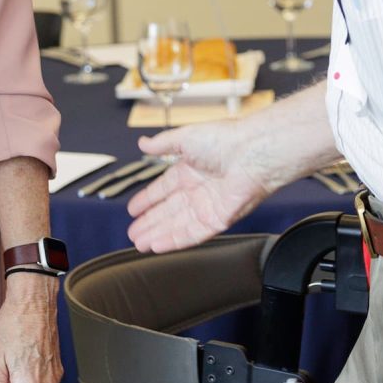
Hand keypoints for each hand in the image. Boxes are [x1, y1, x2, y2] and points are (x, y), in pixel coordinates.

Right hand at [125, 120, 285, 251]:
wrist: (250, 153)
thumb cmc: (223, 140)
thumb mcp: (184, 137)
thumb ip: (161, 144)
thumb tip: (142, 142)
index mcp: (189, 170)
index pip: (163, 189)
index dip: (148, 200)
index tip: (133, 210)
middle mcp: (197, 190)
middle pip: (168, 211)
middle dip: (149, 223)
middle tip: (132, 233)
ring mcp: (207, 206)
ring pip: (177, 225)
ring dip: (157, 235)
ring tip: (139, 243)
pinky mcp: (218, 220)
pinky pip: (193, 234)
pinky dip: (174, 241)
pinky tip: (157, 245)